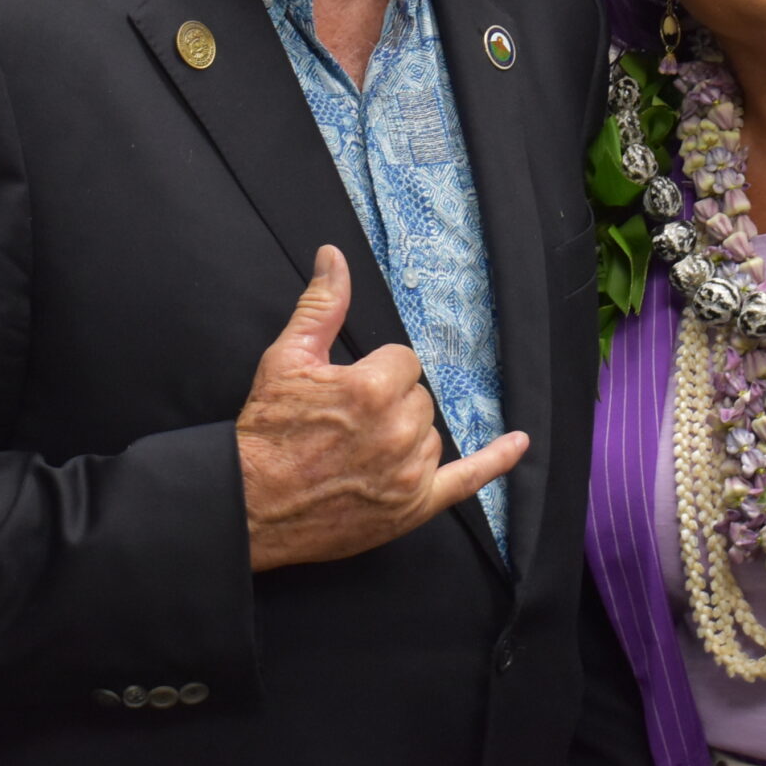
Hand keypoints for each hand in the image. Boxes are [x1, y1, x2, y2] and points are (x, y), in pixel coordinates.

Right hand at [236, 245, 527, 570]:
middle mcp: (397, 431)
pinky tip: (516, 444)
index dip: (375, 373)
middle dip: (390, 403)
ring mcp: (408, 473)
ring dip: (407, 436)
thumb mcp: (287, 359)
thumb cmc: (267, 433)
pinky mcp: (412, 507)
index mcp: (371, 389)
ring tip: (360, 450)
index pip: (404, 362)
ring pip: (431, 434)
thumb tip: (334, 257)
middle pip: (420, 397)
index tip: (347, 392)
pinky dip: (495, 462)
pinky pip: (467, 481)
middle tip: (347, 424)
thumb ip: (322, 306)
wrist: (248, 504)